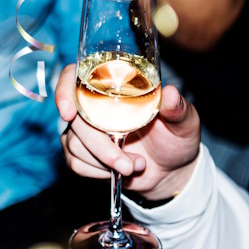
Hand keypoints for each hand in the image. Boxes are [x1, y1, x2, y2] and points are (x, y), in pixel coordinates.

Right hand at [55, 64, 201, 201]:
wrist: (170, 171)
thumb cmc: (175, 139)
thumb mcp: (184, 123)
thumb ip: (178, 109)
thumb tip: (170, 93)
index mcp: (111, 88)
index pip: (72, 76)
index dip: (64, 90)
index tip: (68, 113)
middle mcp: (91, 106)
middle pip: (74, 118)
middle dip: (100, 146)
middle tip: (128, 164)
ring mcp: (83, 130)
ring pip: (74, 144)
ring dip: (104, 161)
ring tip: (135, 166)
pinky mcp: (80, 153)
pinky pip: (76, 163)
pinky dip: (98, 172)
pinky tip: (117, 172)